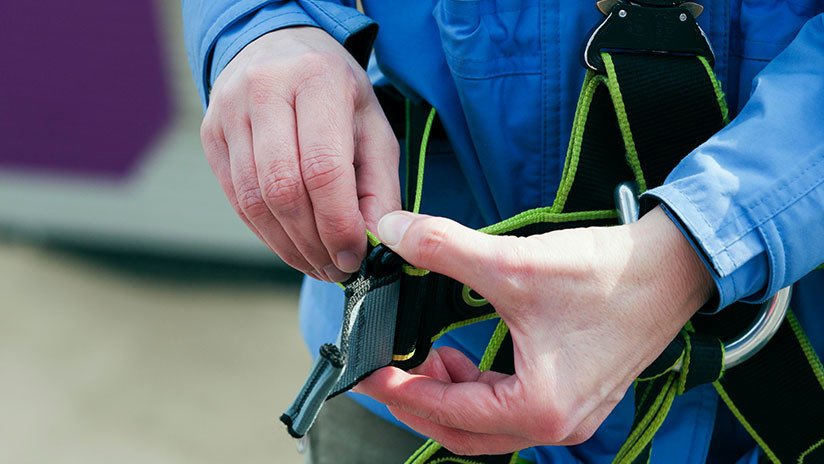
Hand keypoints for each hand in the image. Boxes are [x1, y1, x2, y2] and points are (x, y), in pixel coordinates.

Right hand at [200, 27, 400, 281]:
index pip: (323, 168)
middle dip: (313, 242)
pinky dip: (267, 234)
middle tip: (337, 269)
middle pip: (283, 189)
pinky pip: (237, 199)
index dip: (338, 223)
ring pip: (254, 200)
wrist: (280, 49)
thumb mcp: (373, 128)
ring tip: (318, 264)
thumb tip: (374, 243)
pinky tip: (292, 246)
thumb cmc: (337, 95)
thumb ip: (379, 187)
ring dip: (289, 246)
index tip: (355, 257)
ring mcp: (229, 112)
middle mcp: (265, 90)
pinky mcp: (210, 134)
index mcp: (316, 81)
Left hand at [356, 207, 712, 454]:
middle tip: (386, 372)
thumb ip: (443, 247)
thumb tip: (393, 231)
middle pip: (465, 432)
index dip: (398, 392)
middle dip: (420, 402)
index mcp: (540, 408)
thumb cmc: (606, 275)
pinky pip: (510, 407)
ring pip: (487, 423)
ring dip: (449, 396)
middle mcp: (557, 424)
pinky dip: (478, 388)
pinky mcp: (575, 394)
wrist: (673, 266)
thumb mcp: (512, 262)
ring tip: (425, 358)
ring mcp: (569, 414)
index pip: (447, 413)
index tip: (366, 373)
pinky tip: (464, 357)